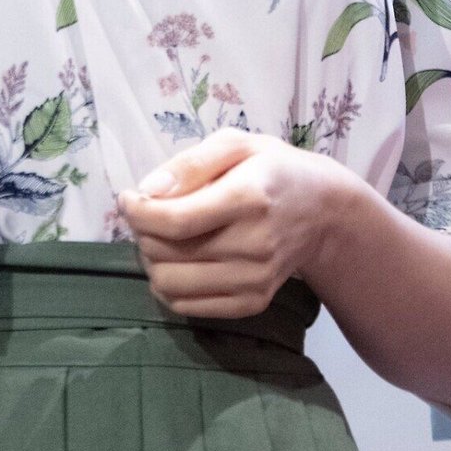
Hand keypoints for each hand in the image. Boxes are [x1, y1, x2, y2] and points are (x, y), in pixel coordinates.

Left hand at [117, 126, 347, 318]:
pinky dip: (170, 286)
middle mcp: (254, 245)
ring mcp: (255, 280)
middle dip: (142, 233)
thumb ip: (191, 162)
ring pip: (172, 286)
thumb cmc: (272, 168)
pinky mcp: (253, 303)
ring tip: (160, 237)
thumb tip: (148, 189)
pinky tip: (177, 260)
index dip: (138, 212)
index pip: (176, 220)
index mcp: (249, 198)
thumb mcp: (237, 143)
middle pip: (167, 255)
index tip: (127, 198)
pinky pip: (189, 307)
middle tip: (147, 213)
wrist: (323, 211)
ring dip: (151, 261)